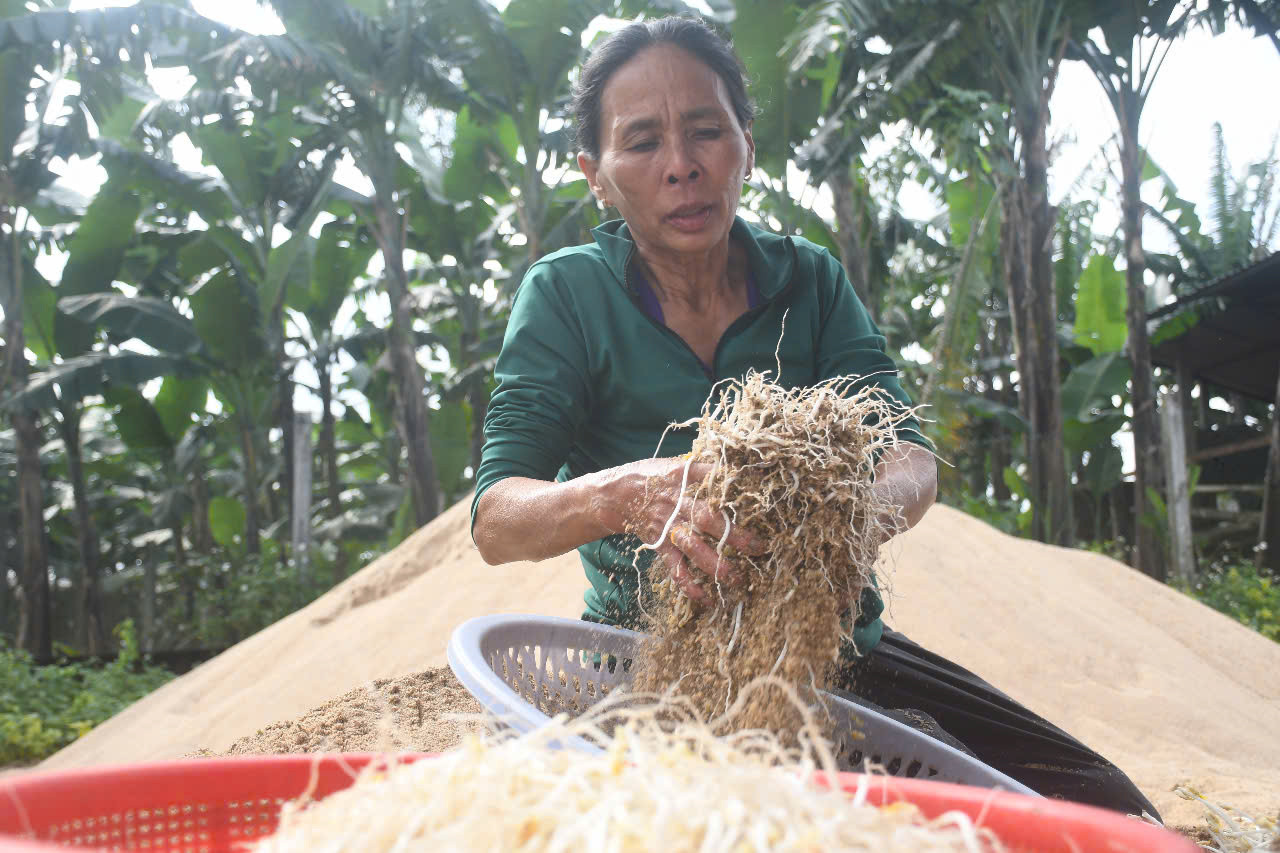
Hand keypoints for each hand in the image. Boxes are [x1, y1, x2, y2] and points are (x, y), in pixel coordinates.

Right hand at [594, 456, 764, 603]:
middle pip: (708, 519)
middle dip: (734, 535)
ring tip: (736, 578)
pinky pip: (674, 568)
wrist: (612, 495)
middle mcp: (676, 502)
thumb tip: (733, 469)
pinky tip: (705, 598)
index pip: (709, 475)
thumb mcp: (672, 465)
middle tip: (759, 547)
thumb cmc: (649, 477)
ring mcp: (668, 526)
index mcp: (680, 477)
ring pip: (693, 547)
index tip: (758, 485)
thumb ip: (698, 469)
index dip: (731, 480)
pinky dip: (688, 585)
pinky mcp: (659, 544)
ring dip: (716, 564)